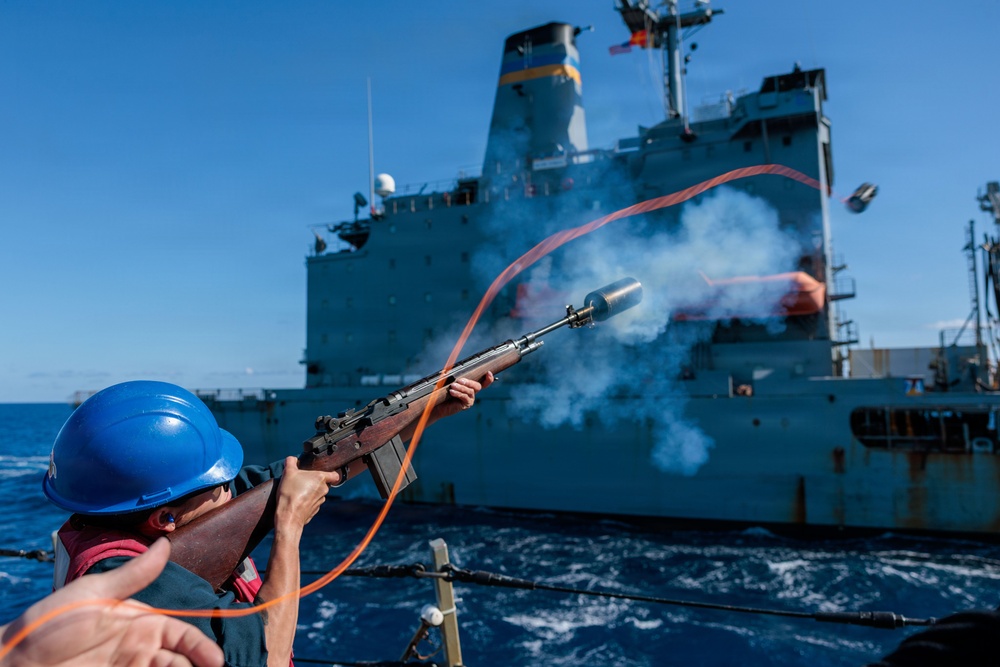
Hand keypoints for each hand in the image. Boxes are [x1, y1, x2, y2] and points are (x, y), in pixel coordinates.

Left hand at [0, 538, 222, 666]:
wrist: (13, 662)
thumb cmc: (49, 624)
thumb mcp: (94, 595)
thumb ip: (133, 575)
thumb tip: (165, 542)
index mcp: (140, 624)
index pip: (181, 636)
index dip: (200, 648)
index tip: (215, 661)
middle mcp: (139, 651)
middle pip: (180, 661)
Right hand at [274, 457, 338, 531]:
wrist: (289, 516)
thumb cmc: (290, 493)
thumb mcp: (288, 473)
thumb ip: (291, 462)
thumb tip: (292, 459)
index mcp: (321, 478)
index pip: (334, 475)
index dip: (330, 473)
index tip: (321, 473)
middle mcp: (324, 490)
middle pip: (323, 483)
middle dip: (313, 482)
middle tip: (301, 482)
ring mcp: (320, 501)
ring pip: (318, 493)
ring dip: (310, 492)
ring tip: (297, 492)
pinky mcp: (315, 511)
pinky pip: (313, 503)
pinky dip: (306, 502)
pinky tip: (297, 501)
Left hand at [428, 372, 494, 422]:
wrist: (438, 405)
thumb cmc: (443, 392)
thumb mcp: (446, 382)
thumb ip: (448, 376)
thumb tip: (446, 371)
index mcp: (470, 386)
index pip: (483, 382)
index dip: (488, 378)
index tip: (488, 373)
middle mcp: (472, 392)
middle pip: (477, 386)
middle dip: (469, 382)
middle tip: (460, 380)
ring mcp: (470, 399)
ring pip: (470, 391)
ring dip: (461, 388)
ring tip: (452, 386)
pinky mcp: (466, 405)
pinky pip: (465, 397)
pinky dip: (458, 394)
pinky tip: (452, 392)